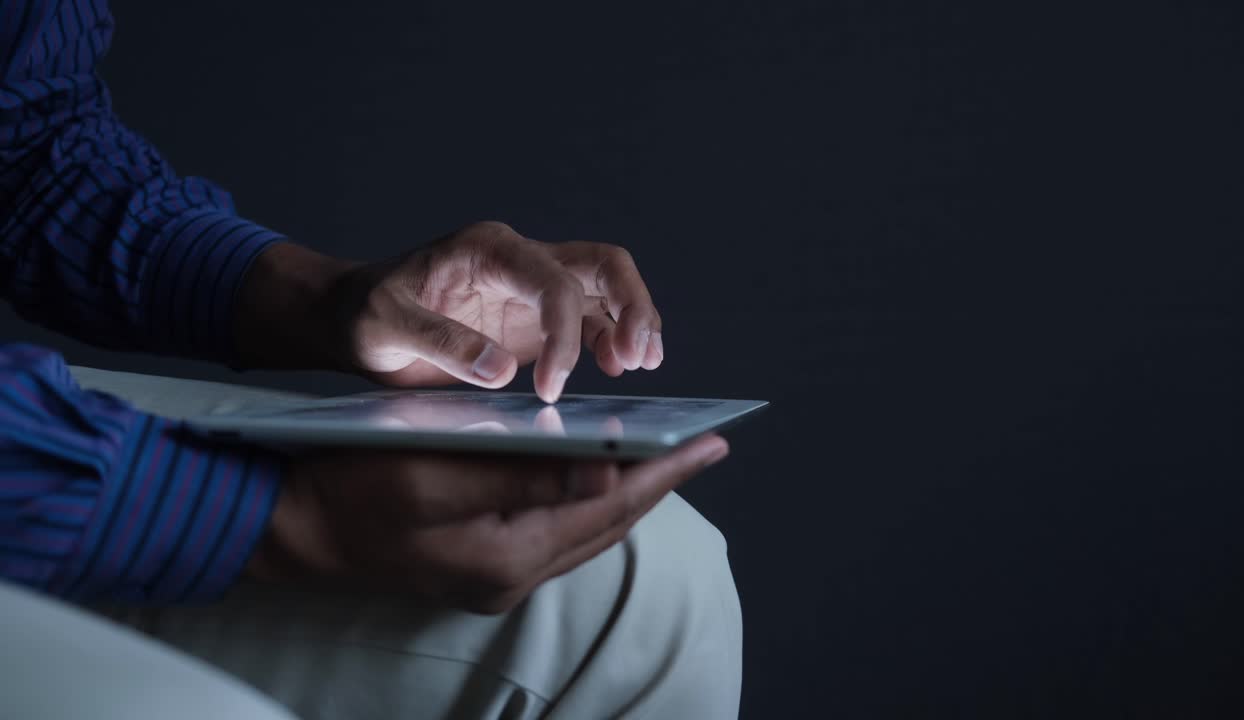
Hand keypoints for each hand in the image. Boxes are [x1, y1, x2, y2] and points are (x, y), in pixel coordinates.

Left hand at [235, 222, 664, 401]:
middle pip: (602, 266)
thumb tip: (503, 369)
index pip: (553, 283)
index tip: (551, 391)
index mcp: (487, 249)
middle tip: (641, 356)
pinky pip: (589, 320)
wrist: (350, 318)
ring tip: (639, 365)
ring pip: (605, 290)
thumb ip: (440, 343)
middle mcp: (519, 260)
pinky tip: (617, 369)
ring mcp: (531, 288)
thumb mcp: (385, 326)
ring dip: (631, 323)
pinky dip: (610, 341)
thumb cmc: (362, 314)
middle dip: (631, 306)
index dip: (564, 335)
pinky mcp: (534, 319)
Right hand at [246, 434, 728, 612]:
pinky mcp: (482, 563)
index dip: (663, 474)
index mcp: (507, 555)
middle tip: (702, 446)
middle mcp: (511, 575)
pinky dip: (583, 500)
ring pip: (584, 531)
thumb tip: (607, 474)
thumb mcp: (434, 473)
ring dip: (623, 493)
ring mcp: (497, 575)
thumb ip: (521, 475)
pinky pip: (555, 531)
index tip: (712, 444)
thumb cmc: (351, 489)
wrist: (290, 527)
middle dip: (656, 483)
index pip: (609, 510)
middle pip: (606, 525)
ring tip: (663, 455)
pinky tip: (594, 473)